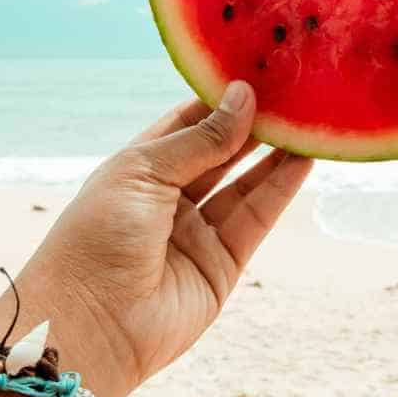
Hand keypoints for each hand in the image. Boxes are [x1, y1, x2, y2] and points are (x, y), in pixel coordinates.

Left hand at [14, 81, 311, 396]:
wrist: (89, 325)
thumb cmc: (97, 238)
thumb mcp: (144, 172)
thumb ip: (201, 139)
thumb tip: (245, 97)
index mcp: (138, 169)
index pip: (186, 123)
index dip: (219, 99)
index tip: (256, 71)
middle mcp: (169, 199)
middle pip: (221, 152)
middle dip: (254, 124)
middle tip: (292, 91)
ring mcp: (197, 233)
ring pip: (246, 184)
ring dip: (276, 153)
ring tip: (308, 119)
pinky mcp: (223, 265)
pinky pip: (257, 219)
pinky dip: (281, 189)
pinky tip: (304, 158)